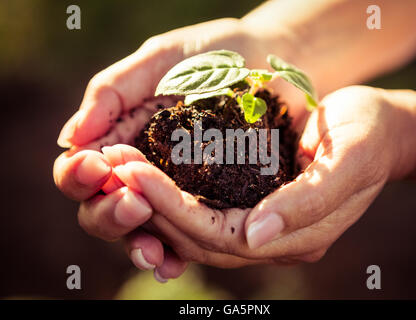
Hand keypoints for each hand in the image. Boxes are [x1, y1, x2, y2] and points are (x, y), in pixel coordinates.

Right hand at [53, 17, 300, 280]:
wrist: (274, 61)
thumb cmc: (216, 56)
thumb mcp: (161, 61)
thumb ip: (113, 93)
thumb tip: (71, 138)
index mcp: (122, 138)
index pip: (82, 169)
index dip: (80, 175)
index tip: (99, 165)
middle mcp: (143, 170)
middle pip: (103, 208)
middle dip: (109, 213)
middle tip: (133, 201)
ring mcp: (175, 191)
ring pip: (141, 230)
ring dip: (138, 243)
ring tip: (152, 247)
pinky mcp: (211, 203)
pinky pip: (185, 236)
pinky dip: (175, 254)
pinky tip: (174, 263)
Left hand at [110, 85, 415, 266]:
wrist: (379, 129)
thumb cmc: (367, 139)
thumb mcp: (348, 163)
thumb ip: (308, 203)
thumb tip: (255, 235)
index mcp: (295, 236)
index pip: (220, 234)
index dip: (172, 208)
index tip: (133, 173)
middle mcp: (271, 237)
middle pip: (197, 235)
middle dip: (150, 202)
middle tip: (111, 166)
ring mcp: (260, 222)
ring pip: (192, 225)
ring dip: (151, 198)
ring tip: (117, 167)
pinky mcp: (251, 201)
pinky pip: (202, 206)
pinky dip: (169, 191)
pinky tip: (145, 169)